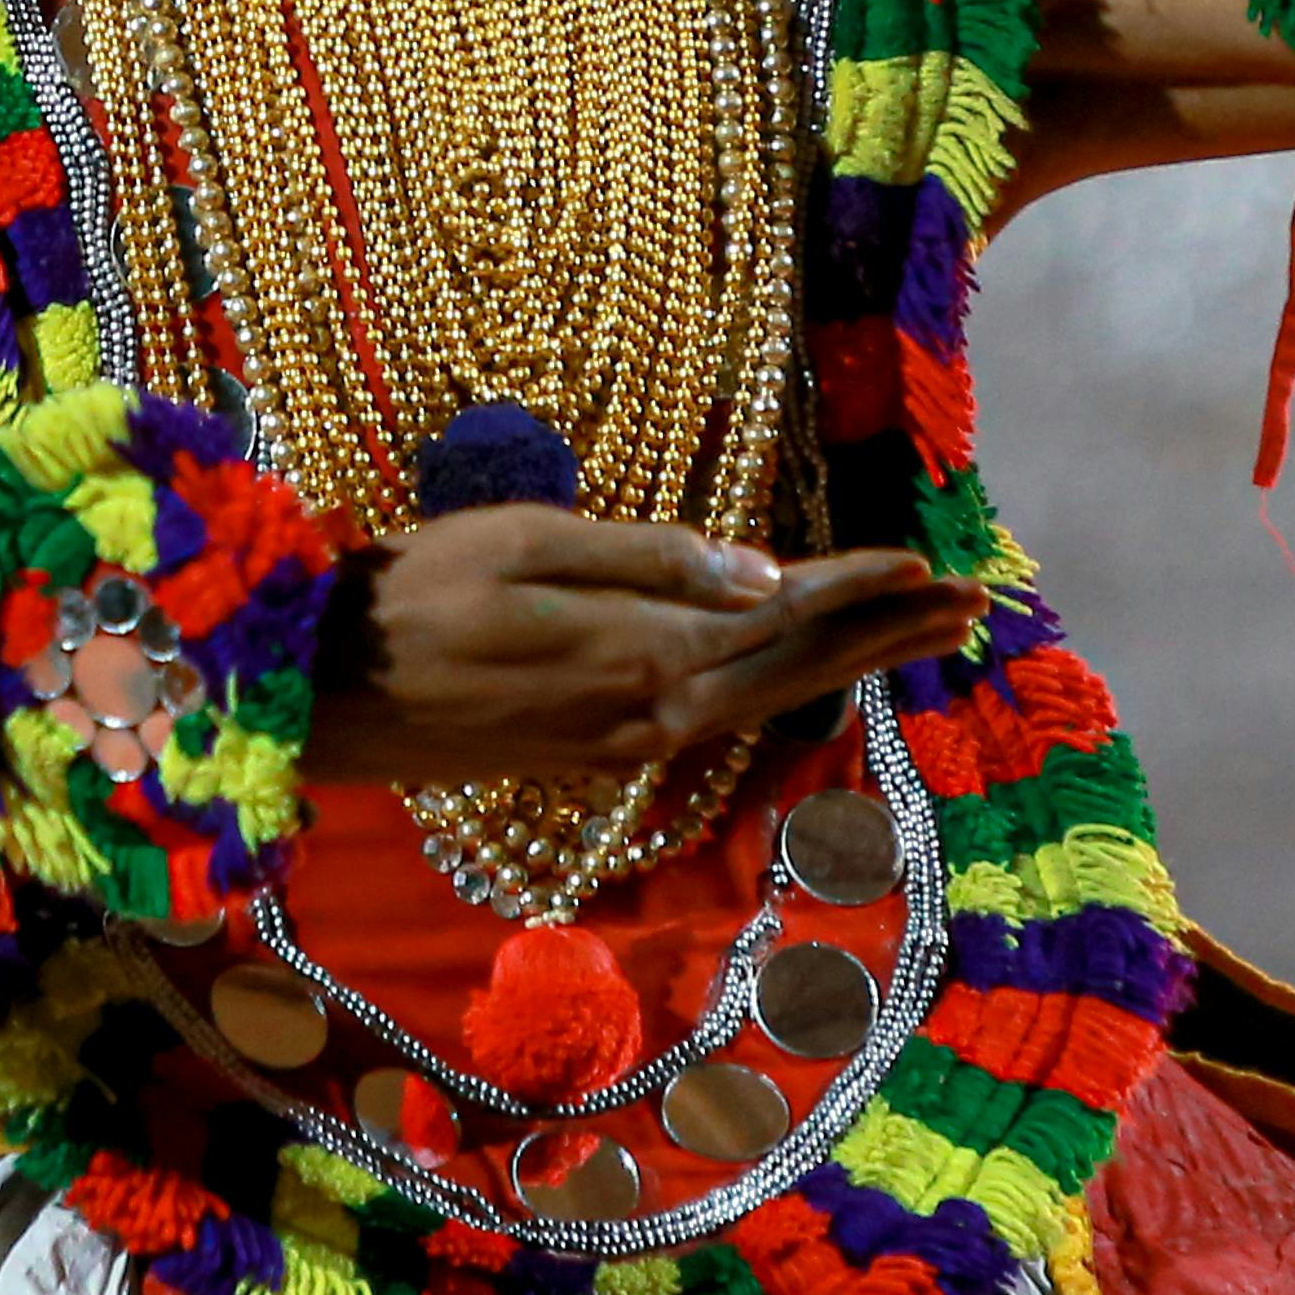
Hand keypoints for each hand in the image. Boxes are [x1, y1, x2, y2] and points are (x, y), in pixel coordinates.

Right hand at [300, 509, 986, 783]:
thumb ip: (649, 559)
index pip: (780, 615)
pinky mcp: (596, 753)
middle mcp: (650, 713)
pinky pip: (717, 717)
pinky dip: (783, 687)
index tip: (935, 561)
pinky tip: (806, 671)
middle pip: (797, 672)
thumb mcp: (528, 541)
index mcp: (641, 654)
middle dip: (888, 635)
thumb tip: (764, 575)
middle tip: (973, 604)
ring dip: (850, 664)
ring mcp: (624, 743)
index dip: (862, 588)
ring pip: (765, 701)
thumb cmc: (412, 590)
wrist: (321, 692)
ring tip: (920, 631)